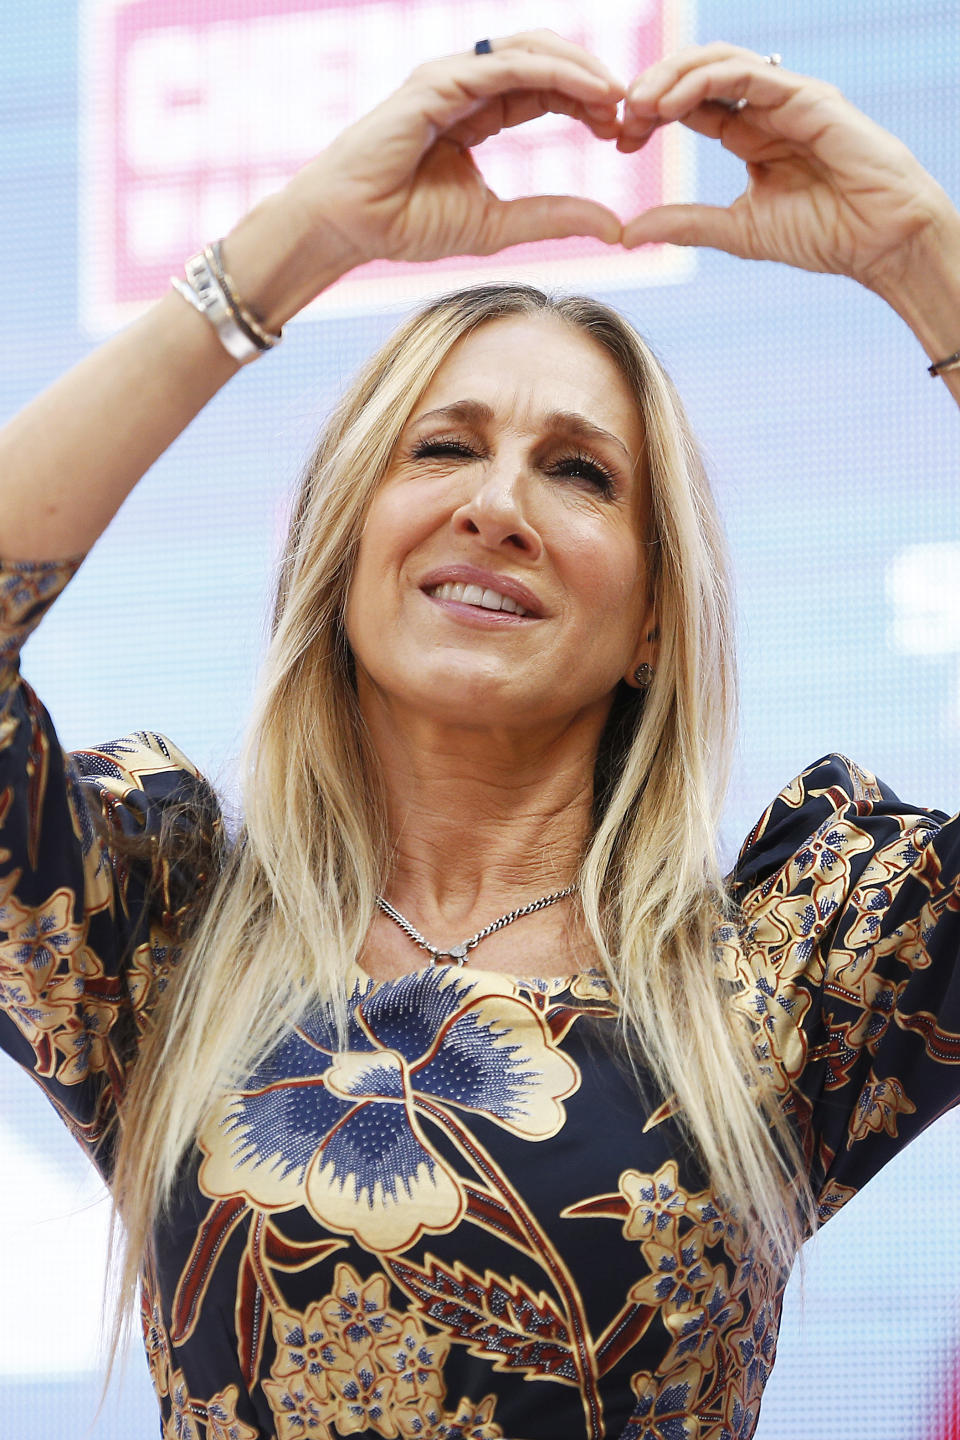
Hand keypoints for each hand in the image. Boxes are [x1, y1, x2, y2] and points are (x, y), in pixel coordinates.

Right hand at [283, 31, 623, 269]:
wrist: (350, 225)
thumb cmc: (407, 224)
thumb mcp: (500, 223)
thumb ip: (554, 217)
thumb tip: (617, 227)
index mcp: (480, 110)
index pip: (547, 90)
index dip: (589, 103)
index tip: (623, 132)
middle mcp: (468, 84)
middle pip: (547, 61)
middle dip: (594, 81)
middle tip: (633, 111)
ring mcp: (452, 76)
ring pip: (533, 51)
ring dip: (582, 70)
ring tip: (619, 97)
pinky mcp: (438, 81)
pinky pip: (508, 65)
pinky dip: (554, 73)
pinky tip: (589, 93)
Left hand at [618, 43, 955, 291]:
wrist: (880, 241)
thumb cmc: (824, 235)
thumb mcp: (737, 230)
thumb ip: (685, 224)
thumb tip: (626, 234)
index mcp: (748, 135)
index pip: (688, 106)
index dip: (649, 114)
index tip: (618, 137)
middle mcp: (764, 108)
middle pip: (696, 76)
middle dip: (652, 89)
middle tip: (619, 115)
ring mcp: (785, 96)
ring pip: (716, 63)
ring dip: (671, 77)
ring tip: (638, 103)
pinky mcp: (804, 95)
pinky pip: (745, 74)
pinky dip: (702, 82)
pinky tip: (671, 104)